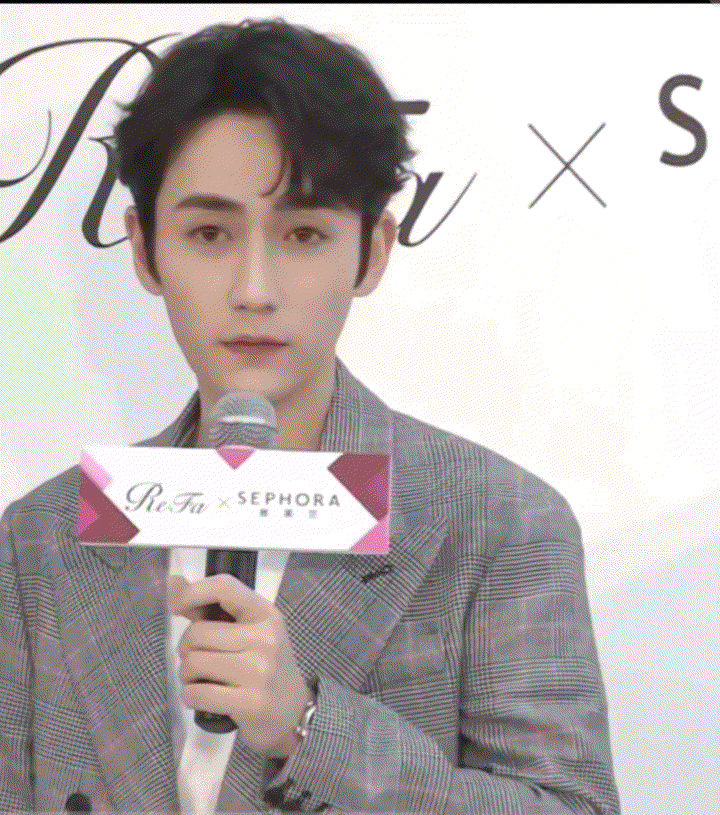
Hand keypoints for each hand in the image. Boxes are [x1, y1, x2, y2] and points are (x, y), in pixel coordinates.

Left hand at [167, 573, 311, 757]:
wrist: (293, 711)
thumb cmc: (263, 665)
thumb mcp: (247, 631)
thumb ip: (210, 609)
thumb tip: (174, 583)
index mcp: (265, 614)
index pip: (224, 588)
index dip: (193, 592)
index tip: (177, 605)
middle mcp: (265, 638)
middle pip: (197, 633)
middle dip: (187, 649)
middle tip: (200, 659)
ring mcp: (259, 671)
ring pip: (193, 664)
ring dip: (187, 675)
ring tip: (202, 679)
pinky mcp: (249, 703)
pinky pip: (197, 693)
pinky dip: (191, 696)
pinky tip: (204, 696)